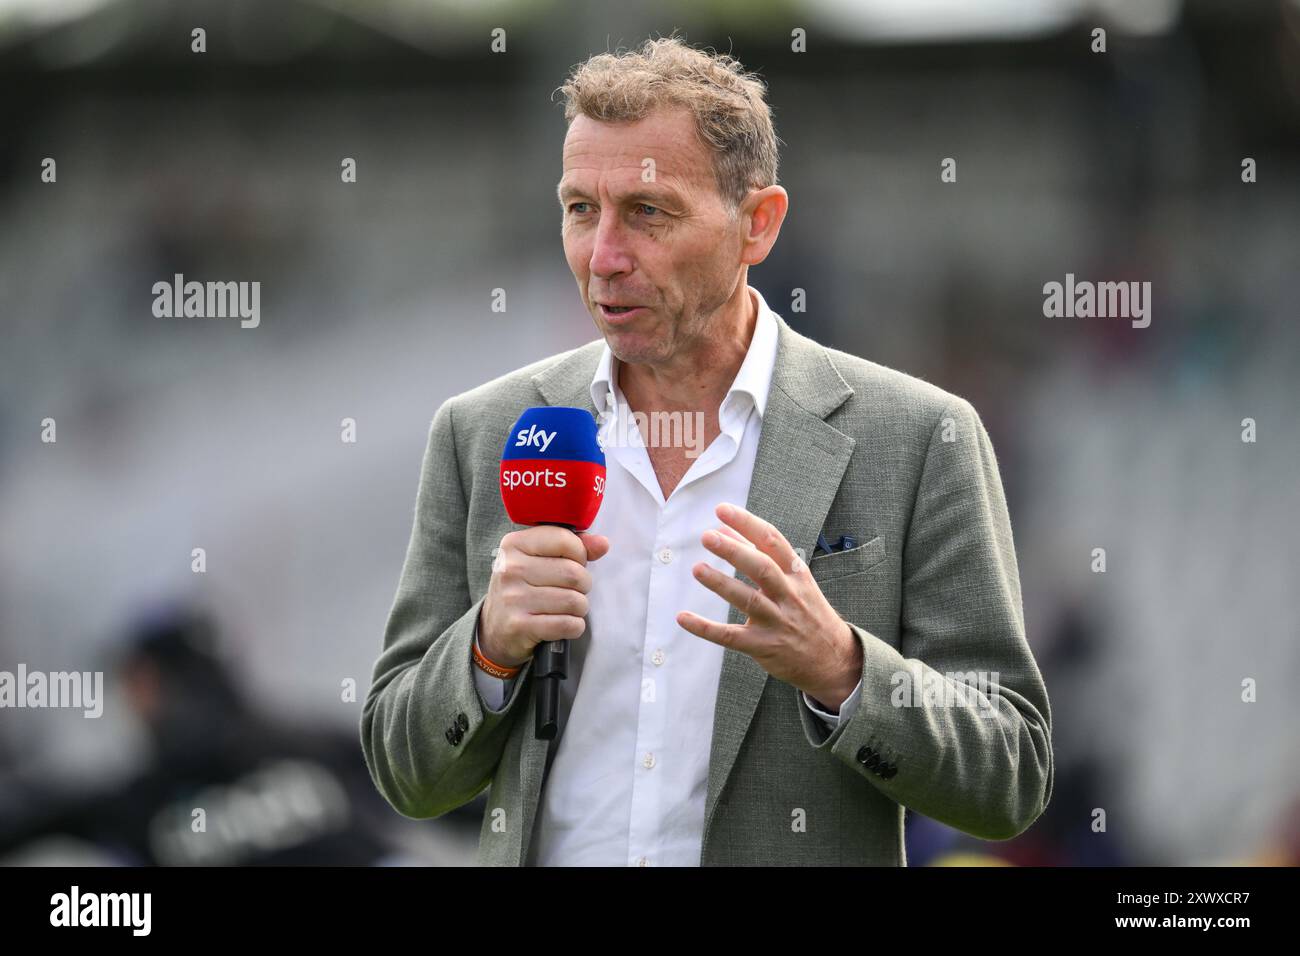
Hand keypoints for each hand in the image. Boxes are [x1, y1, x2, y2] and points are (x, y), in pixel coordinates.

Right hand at [479, 526, 609, 667]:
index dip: (580, 554)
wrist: (495, 630)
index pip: (565, 540)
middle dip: (583, 585)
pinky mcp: (519, 626)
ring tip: (568, 608)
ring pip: (574, 600)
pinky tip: (565, 624)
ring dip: (580, 608)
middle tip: (573, 590)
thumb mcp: (540, 560)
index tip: (573, 563)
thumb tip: (602, 543)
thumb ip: (572, 546)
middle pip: (573, 573)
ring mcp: (513, 598)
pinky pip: (567, 624)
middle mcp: (510, 569)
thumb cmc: (525, 588)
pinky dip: (575, 627)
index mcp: (514, 544)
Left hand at [676, 503, 862, 708]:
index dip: (747, 523)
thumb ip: (756, 553)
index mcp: (796, 573)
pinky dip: (706, 628)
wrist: (832, 658)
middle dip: (734, 551)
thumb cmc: (806, 611)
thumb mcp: (791, 579)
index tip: (722, 510)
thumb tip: (724, 529)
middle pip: (762, 568)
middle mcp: (789, 595)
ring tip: (698, 568)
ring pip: (748, 600)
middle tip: (708, 536)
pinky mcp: (763, 646)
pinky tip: (684, 618)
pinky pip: (731, 637)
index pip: (772, 541)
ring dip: (721, 583)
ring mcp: (777, 621)